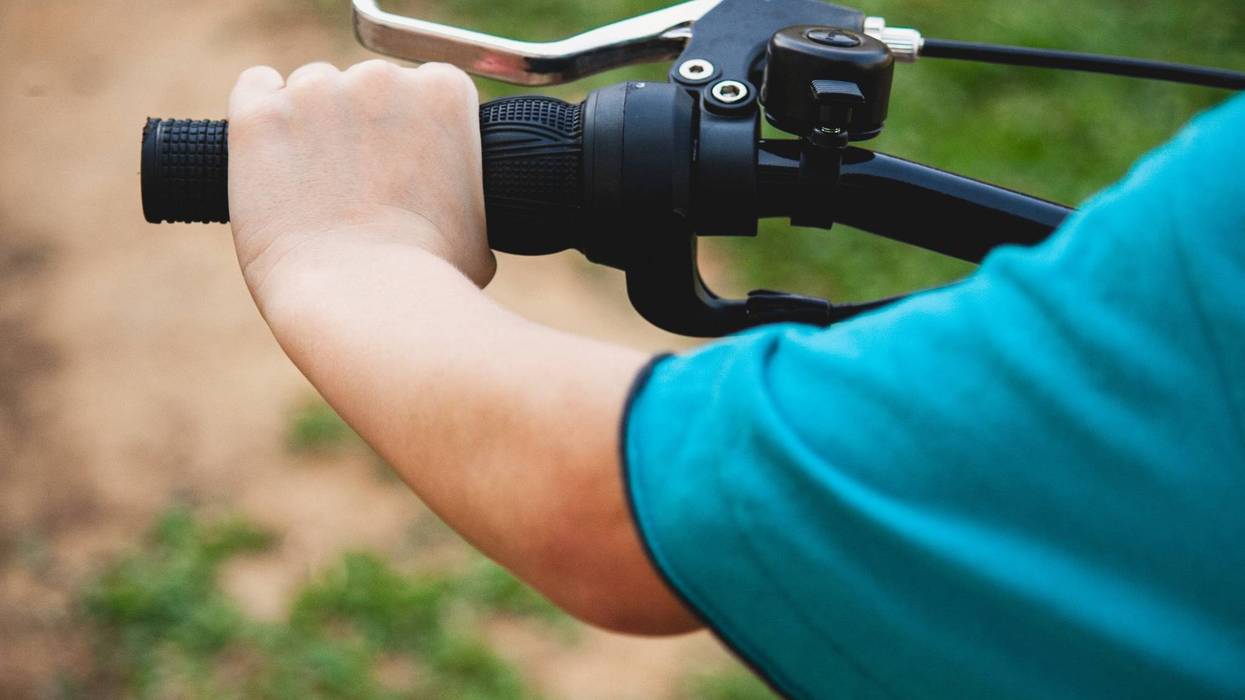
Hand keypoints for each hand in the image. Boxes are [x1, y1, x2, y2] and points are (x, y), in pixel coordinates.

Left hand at [226, 60, 495, 300]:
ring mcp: (316, 92)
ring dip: (314, 126)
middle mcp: (383, 78)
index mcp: (445, 92)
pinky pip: (256, 87)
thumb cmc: (431, 278)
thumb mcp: (480, 223)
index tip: (403, 165)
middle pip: (367, 86)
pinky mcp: (260, 115)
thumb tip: (452, 199)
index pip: (425, 87)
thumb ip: (463, 186)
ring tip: (317, 189)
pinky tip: (272, 148)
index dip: (413, 130)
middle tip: (360, 189)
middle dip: (363, 129)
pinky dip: (261, 110)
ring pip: (312, 90)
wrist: (366, 302)